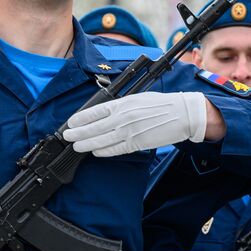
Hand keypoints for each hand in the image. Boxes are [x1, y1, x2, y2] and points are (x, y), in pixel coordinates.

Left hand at [63, 92, 208, 156]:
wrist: (182, 114)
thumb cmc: (163, 104)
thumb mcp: (138, 98)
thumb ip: (122, 106)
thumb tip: (108, 113)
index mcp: (122, 104)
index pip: (95, 111)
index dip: (81, 118)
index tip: (71, 122)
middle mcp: (122, 117)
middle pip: (94, 127)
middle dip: (78, 133)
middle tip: (68, 136)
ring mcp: (129, 131)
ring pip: (102, 140)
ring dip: (87, 144)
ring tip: (77, 146)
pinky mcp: (137, 143)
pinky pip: (116, 149)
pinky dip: (104, 152)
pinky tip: (96, 152)